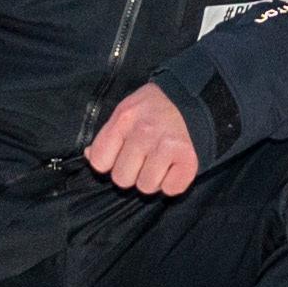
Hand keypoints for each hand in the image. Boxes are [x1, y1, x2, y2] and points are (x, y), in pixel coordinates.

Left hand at [82, 84, 200, 196]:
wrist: (198, 98)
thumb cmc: (158, 107)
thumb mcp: (128, 110)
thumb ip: (109, 134)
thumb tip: (89, 156)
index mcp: (124, 118)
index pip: (99, 161)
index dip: (110, 163)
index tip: (123, 155)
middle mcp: (143, 132)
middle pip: (122, 179)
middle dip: (133, 172)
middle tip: (147, 157)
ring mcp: (167, 145)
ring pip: (146, 187)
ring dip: (155, 178)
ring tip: (162, 161)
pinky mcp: (188, 158)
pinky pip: (172, 189)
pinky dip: (174, 182)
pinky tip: (176, 166)